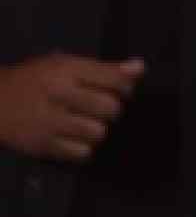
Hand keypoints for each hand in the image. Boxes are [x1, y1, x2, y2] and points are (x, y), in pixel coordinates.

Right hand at [0, 52, 144, 162]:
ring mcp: (50, 122)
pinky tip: (74, 137)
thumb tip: (140, 68)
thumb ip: (104, 68)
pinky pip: (82, 152)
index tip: (122, 89)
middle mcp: (59, 94)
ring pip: (98, 132)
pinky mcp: (44, 145)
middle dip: (112, 109)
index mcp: (66, 69)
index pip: (113, 79)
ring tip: (86, 122)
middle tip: (102, 108)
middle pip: (110, 108)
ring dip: (98, 129)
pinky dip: (84, 147)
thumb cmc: (34, 79)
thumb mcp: (65, 64)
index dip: (126, 86)